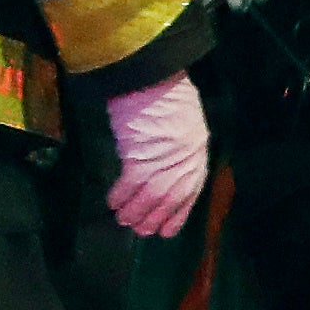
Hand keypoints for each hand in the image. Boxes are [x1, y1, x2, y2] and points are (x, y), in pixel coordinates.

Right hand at [105, 70, 208, 237]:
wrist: (152, 78)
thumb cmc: (168, 94)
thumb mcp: (185, 121)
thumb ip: (179, 144)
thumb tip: (166, 159)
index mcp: (197, 153)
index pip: (190, 192)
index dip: (177, 214)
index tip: (166, 231)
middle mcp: (183, 162)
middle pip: (168, 199)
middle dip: (153, 217)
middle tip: (139, 230)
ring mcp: (162, 162)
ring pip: (148, 197)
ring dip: (134, 211)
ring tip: (123, 219)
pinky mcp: (139, 159)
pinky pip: (129, 186)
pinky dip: (119, 196)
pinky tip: (112, 202)